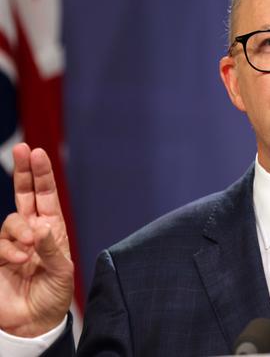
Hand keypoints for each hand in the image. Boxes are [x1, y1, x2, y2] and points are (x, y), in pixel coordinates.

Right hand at [0, 143, 73, 336]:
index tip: (38, 153)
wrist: (34, 321)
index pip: (46, 195)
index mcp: (52, 228)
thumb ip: (52, 249)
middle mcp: (32, 230)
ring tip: (31, 248)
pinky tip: (20, 260)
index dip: (41, 175)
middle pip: (24, 194)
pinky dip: (11, 250)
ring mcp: (13, 242)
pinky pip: (0, 244)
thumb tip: (40, 228)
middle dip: (24, 171)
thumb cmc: (53, 294)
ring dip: (21, 230)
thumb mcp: (62, 271)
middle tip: (22, 149)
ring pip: (11, 221)